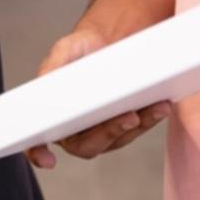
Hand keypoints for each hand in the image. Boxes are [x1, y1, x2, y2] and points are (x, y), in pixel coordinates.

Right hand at [24, 28, 171, 168]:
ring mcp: (101, 130)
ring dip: (137, 127)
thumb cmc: (81, 47)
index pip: (38, 141)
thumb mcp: (65, 49)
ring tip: (155, 108)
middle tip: (128, 117)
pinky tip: (161, 106)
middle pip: (87, 145)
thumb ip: (53, 65)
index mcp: (52, 116)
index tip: (47, 160)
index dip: (38, 153)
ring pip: (117, 139)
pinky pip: (136, 129)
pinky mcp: (124, 124)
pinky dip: (150, 119)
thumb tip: (44, 82)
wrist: (109, 39)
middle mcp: (75, 129)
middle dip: (109, 133)